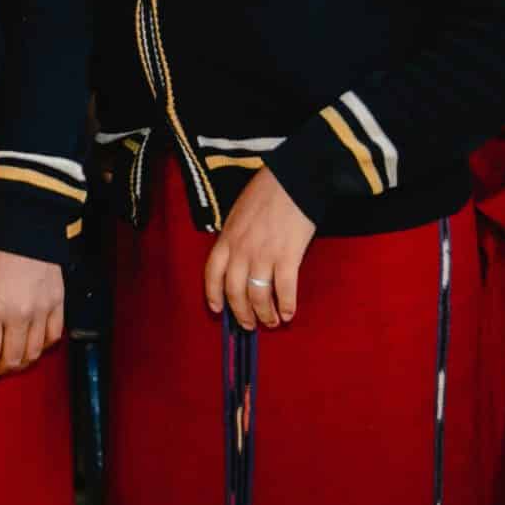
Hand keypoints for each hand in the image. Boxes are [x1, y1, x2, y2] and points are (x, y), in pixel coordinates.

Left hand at [0, 247, 63, 379]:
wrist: (23, 228)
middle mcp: (19, 314)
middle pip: (12, 359)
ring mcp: (41, 311)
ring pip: (34, 353)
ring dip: (21, 363)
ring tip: (10, 361)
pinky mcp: (58, 304)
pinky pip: (53, 337)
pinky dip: (42, 348)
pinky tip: (32, 346)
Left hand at [204, 166, 314, 329]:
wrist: (293, 179)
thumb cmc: (267, 193)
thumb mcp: (238, 213)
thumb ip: (234, 237)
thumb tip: (236, 259)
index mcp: (226, 238)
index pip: (212, 273)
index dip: (213, 295)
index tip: (217, 311)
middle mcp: (241, 250)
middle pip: (234, 291)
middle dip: (241, 313)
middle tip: (249, 325)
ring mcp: (263, 254)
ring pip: (258, 295)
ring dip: (265, 314)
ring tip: (272, 322)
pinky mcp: (288, 256)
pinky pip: (285, 289)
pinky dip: (287, 305)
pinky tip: (289, 313)